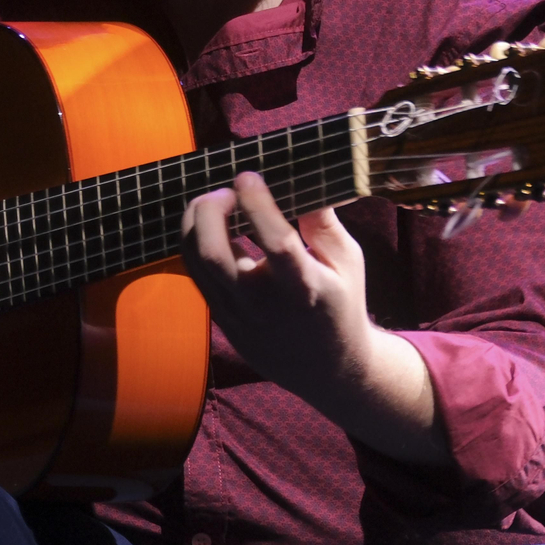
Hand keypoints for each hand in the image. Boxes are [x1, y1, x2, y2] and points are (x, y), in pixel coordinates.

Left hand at [181, 173, 446, 463]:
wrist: (327, 369)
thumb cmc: (340, 304)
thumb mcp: (348, 262)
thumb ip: (325, 223)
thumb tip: (305, 179)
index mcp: (304, 288)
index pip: (275, 243)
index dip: (256, 204)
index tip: (248, 175)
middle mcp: (264, 305)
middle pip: (214, 254)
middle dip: (209, 210)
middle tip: (226, 191)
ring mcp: (237, 315)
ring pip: (196, 262)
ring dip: (196, 222)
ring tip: (217, 201)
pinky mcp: (221, 320)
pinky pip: (196, 273)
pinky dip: (197, 241)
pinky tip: (213, 224)